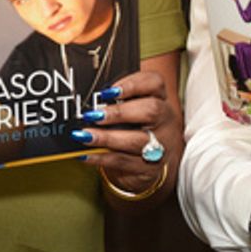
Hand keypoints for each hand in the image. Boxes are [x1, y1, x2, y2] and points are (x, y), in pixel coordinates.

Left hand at [78, 66, 181, 197]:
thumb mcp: (131, 107)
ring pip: (136, 141)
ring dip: (106, 138)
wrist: (147, 161)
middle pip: (151, 111)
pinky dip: (101, 158)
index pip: (154, 83)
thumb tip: (89, 98)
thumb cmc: (133, 126)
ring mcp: (161, 146)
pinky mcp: (150, 168)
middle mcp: (165, 120)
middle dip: (119, 112)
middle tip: (93, 115)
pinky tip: (85, 154)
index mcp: (160, 98)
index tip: (107, 90)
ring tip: (85, 135)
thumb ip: (115, 99)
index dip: (132, 84)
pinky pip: (124, 162)